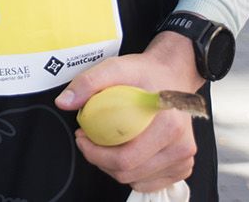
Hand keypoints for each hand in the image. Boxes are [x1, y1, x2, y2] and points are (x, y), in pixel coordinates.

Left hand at [55, 31, 206, 191]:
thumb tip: (64, 102)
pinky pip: (149, 182)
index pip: (125, 158)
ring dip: (114, 167)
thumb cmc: (146, 73)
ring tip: (106, 143)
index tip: (82, 137)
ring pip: (137, 180)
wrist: (171, 74)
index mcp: (168, 125)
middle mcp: (181, 146)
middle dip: (100, 160)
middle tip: (89, 139)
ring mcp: (183, 158)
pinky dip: (131, 172)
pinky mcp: (183, 166)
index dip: (95, 153)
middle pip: (129, 173)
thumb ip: (88, 82)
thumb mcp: (115, 67)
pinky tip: (125, 152)